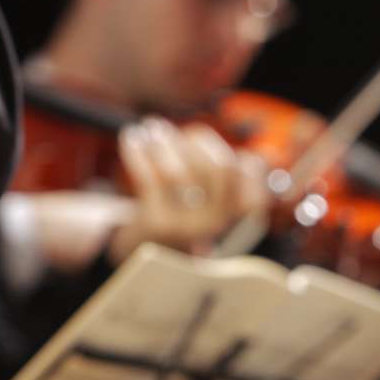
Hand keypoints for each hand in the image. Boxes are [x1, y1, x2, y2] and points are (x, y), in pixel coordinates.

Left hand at [105, 117, 270, 261]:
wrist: (143, 252)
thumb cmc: (181, 214)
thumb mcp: (210, 200)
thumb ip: (227, 176)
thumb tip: (248, 158)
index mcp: (235, 213)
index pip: (249, 172)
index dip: (228, 150)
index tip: (204, 138)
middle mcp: (216, 222)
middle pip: (217, 167)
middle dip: (193, 139)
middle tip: (167, 127)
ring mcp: (187, 226)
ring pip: (178, 173)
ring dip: (161, 143)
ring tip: (149, 127)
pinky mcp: (157, 224)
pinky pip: (148, 178)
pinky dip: (137, 153)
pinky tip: (130, 138)